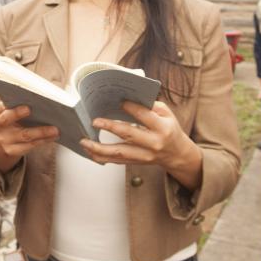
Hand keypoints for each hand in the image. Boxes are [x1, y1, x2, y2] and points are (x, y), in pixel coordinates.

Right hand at [0, 102, 58, 172]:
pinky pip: (29, 146)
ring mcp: (3, 140)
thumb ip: (19, 103)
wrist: (6, 139)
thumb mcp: (11, 110)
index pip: (0, 107)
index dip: (9, 105)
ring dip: (41, 132)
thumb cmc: (13, 119)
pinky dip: (43, 140)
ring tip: (55, 129)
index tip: (24, 105)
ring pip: (23, 135)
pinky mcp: (11, 150)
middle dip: (18, 114)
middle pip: (7, 120)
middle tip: (33, 110)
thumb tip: (40, 98)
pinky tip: (53, 136)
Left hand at [81, 101, 203, 189]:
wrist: (176, 154)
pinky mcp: (136, 163)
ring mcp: (144, 156)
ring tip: (84, 141)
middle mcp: (153, 143)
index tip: (119, 101)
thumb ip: (149, 106)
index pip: (144, 116)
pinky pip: (116, 161)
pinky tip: (89, 152)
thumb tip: (127, 98)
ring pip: (119, 153)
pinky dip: (101, 157)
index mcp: (163, 128)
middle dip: (110, 127)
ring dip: (99, 148)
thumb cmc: (169, 129)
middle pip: (129, 135)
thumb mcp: (167, 114)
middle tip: (95, 121)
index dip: (131, 108)